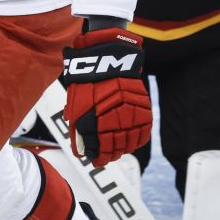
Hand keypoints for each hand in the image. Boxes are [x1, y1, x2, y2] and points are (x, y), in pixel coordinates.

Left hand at [60, 26, 151, 166]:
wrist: (107, 59)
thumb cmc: (87, 82)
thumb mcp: (76, 106)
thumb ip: (78, 130)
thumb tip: (81, 151)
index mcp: (95, 121)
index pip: (99, 150)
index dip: (97, 158)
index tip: (95, 160)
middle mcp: (115, 120)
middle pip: (115, 148)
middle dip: (108, 155)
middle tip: (104, 157)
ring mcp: (131, 115)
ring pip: (130, 143)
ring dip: (123, 149)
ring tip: (117, 151)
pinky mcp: (143, 109)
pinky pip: (144, 132)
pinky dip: (137, 140)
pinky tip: (131, 143)